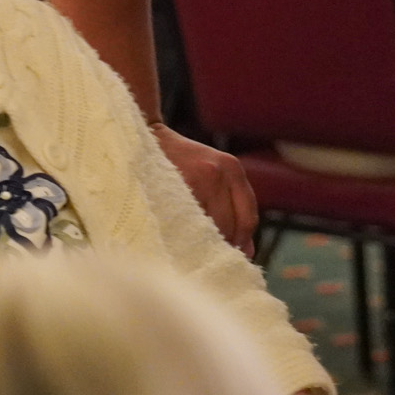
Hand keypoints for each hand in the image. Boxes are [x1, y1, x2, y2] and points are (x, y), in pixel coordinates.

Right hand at [150, 123, 257, 255]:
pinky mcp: (173, 189)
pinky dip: (186, 237)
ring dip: (204, 244)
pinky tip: (179, 239)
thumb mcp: (214, 173)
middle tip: (209, 257)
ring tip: (193, 249)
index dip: (242, 243)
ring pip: (209, 229)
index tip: (231, 256)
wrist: (146, 137)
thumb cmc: (182, 161)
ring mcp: (195, 180)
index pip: (248, 219)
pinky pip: (186, 225)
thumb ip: (235, 207)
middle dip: (223, 246)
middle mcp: (218, 173)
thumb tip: (248, 252)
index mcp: (232, 169)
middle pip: (231, 227)